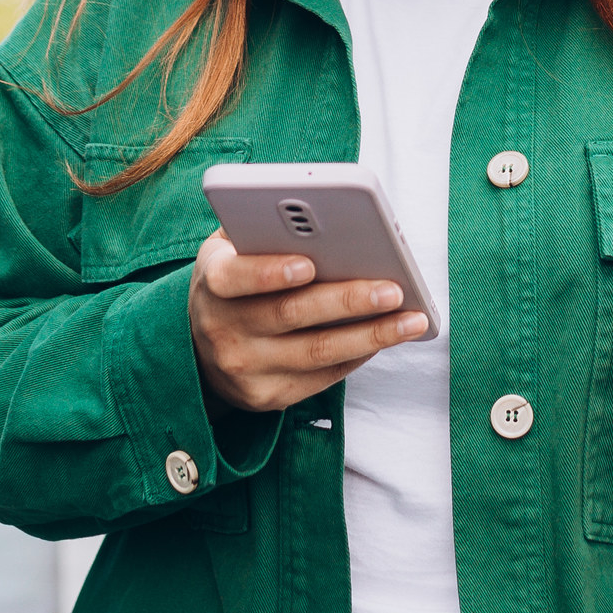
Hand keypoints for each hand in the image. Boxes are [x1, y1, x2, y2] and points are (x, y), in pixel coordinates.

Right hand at [188, 232, 427, 413]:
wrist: (201, 348)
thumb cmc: (235, 282)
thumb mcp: (230, 250)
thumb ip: (261, 229)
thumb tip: (317, 216)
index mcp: (212, 281)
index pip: (235, 277)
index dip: (269, 271)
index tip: (309, 263)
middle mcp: (222, 328)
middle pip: (291, 314)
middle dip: (347, 301)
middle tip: (393, 289)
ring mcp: (244, 368)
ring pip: (317, 352)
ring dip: (370, 335)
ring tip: (411, 320)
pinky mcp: (266, 396)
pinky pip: (323, 376)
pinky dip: (360, 355)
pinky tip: (387, 338)